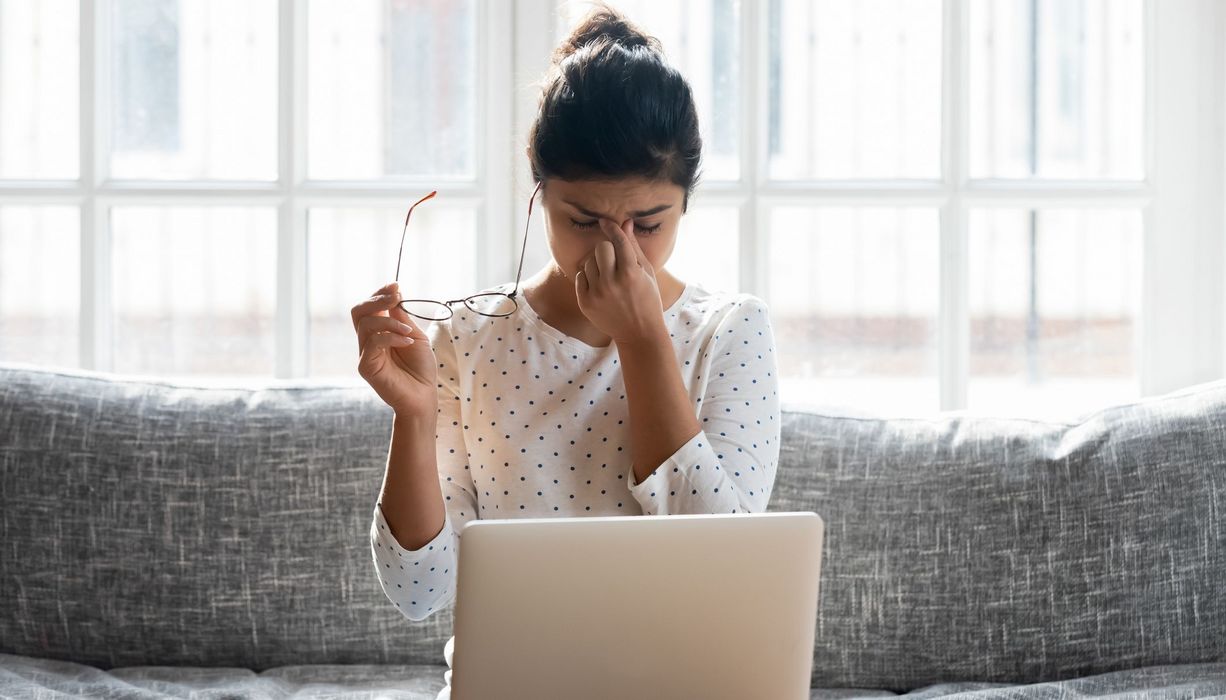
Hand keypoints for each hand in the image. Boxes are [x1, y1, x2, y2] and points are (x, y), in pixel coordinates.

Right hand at [351, 281, 438, 416]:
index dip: (379, 294)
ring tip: (408, 332)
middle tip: (396, 297)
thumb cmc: (421, 368)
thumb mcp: (415, 336)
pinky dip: (391, 337)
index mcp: (379, 333)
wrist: (423, 396)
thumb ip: (402, 318)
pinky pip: (373, 343)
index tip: (395, 286)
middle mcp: (368, 342)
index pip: (369, 308)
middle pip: (358, 311)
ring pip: (366, 324)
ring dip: (390, 322)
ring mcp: (365, 354)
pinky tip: (406, 341)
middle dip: (377, 300)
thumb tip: (395, 295)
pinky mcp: (366, 367)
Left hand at [574, 218, 666, 345]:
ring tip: (608, 276)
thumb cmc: (647, 299)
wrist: (638, 333)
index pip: (617, 240)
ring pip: (589, 262)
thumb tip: (625, 222)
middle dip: (607, 249)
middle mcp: (612, 282)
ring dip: (597, 264)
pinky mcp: (585, 303)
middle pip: (600, 247)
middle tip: (614, 260)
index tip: (604, 221)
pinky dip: (588, 278)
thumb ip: (633, 247)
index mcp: (631, 273)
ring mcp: (597, 293)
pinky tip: (600, 287)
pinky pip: (580, 276)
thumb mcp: (646, 273)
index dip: (611, 227)